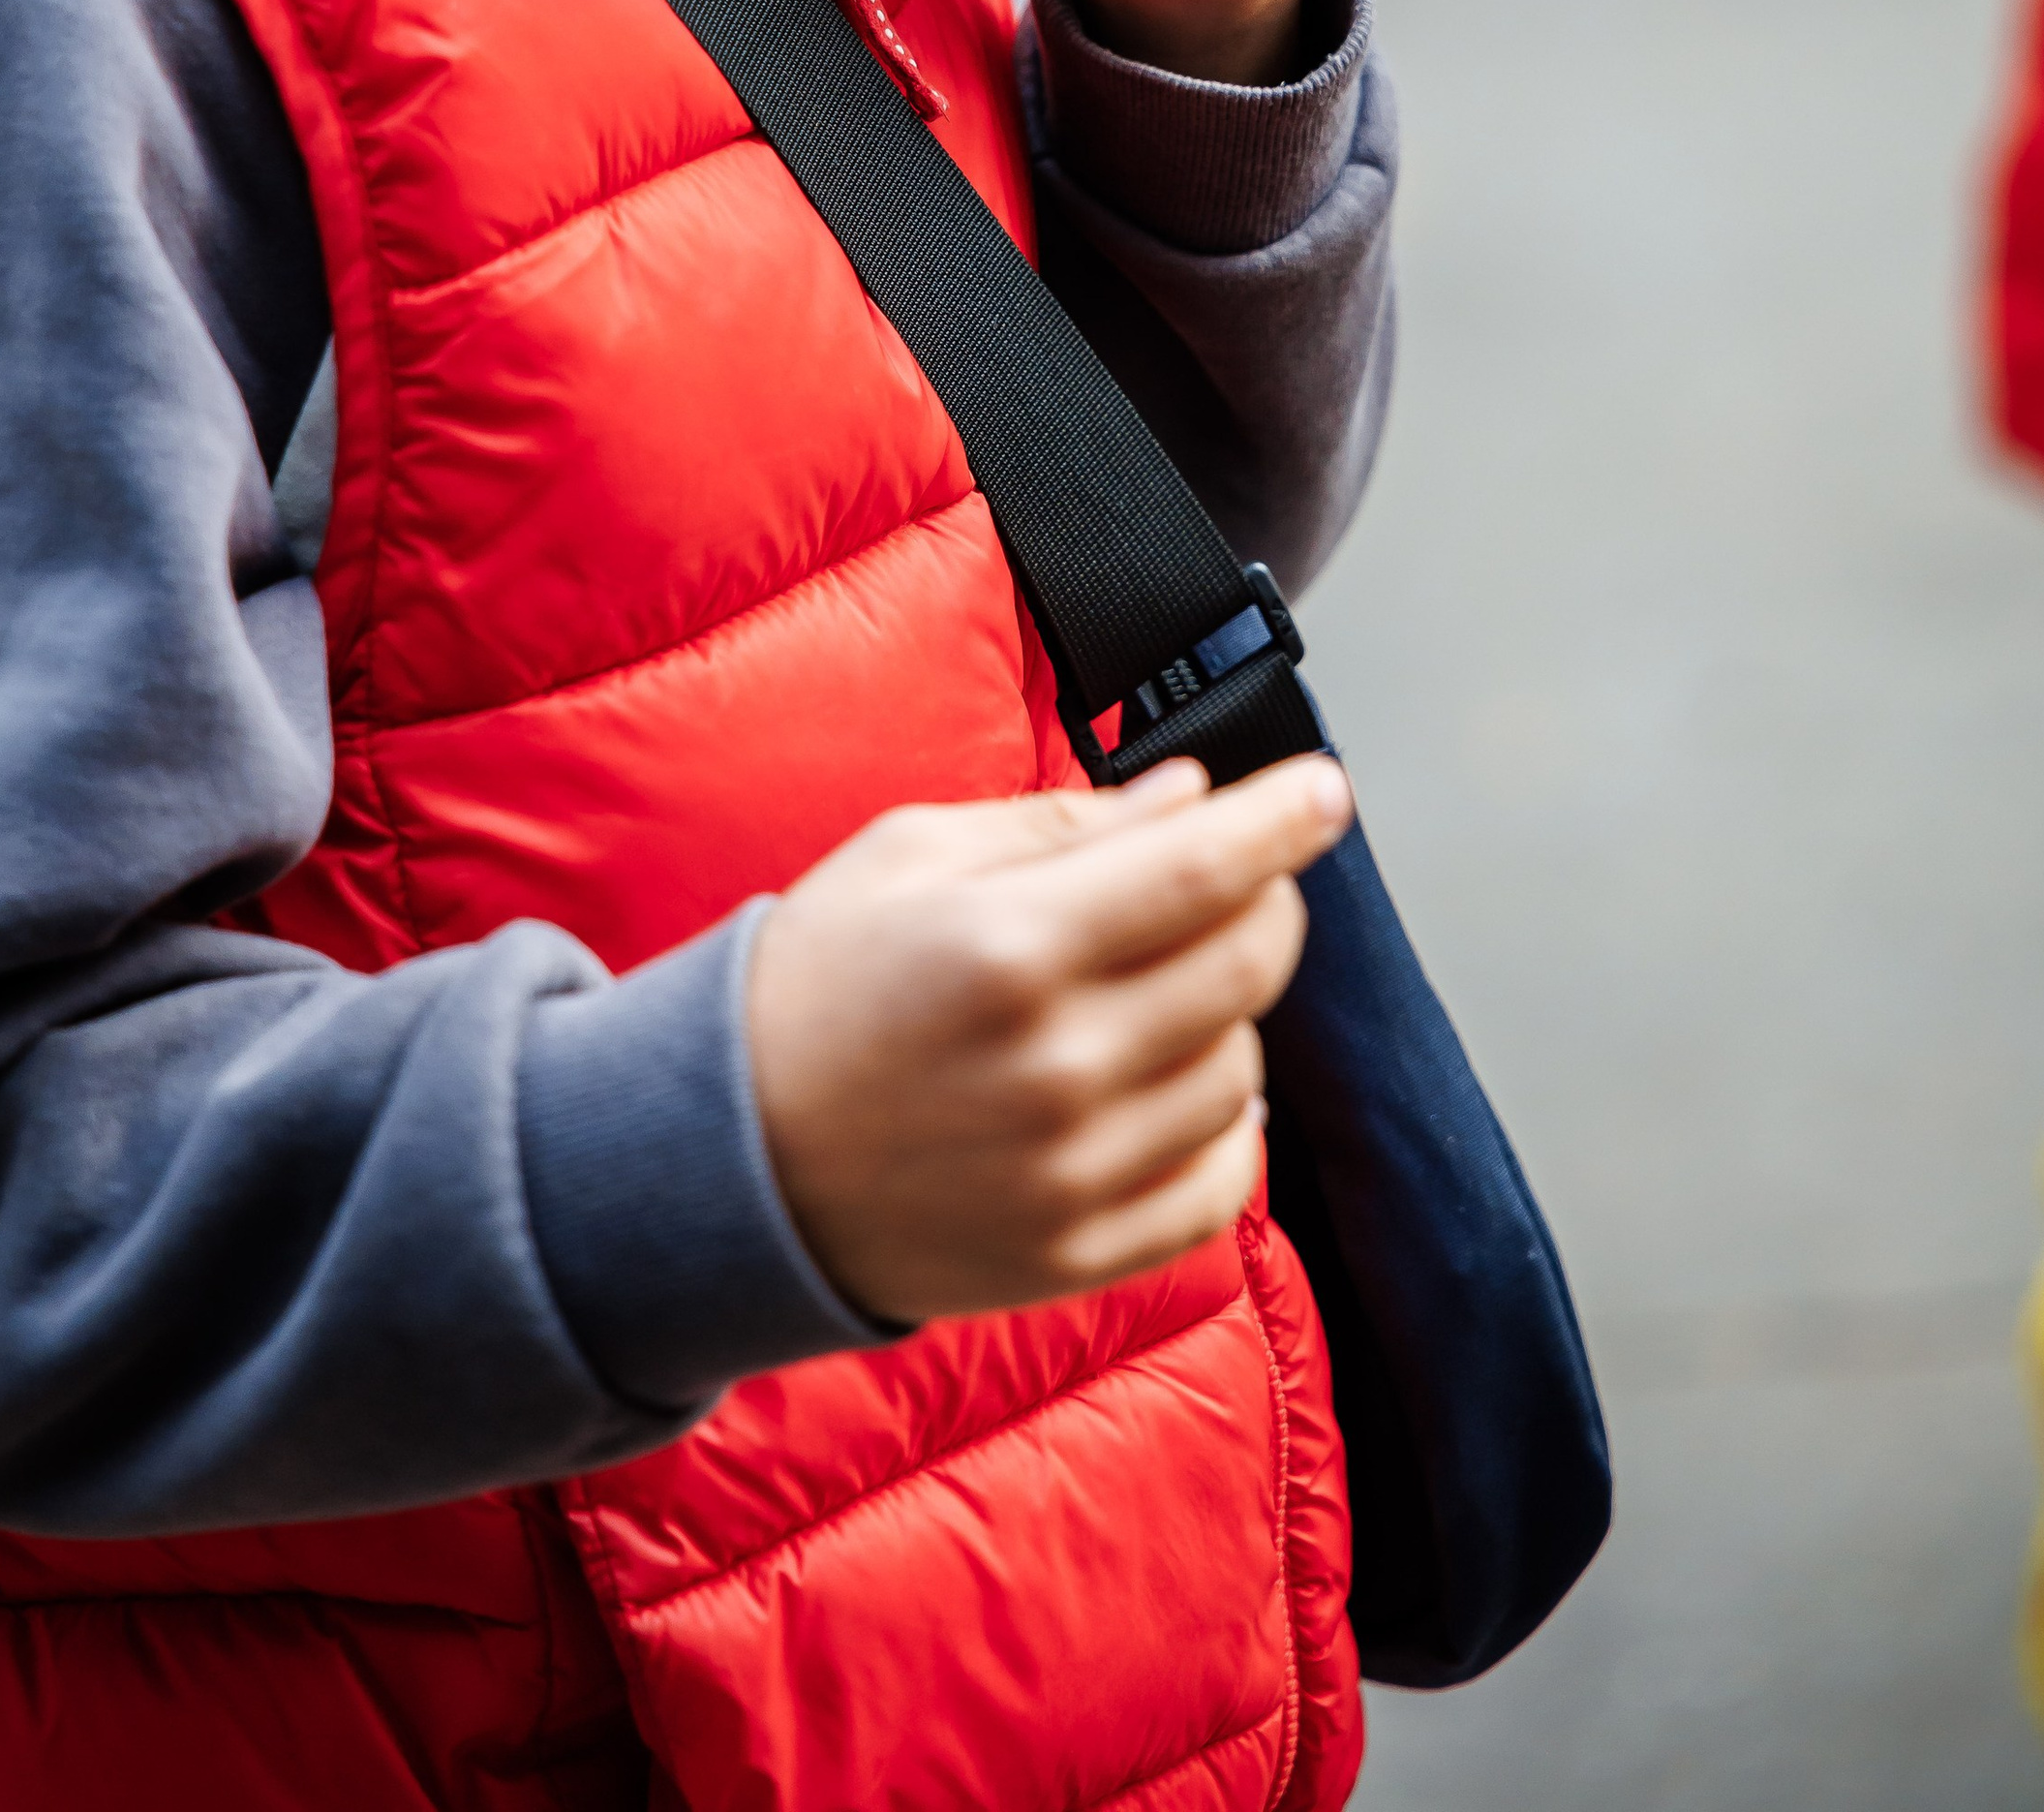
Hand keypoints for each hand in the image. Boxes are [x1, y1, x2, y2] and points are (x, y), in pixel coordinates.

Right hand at [745, 753, 1352, 1326]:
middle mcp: (1056, 1064)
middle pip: (1247, 964)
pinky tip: (1178, 1082)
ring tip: (1155, 987)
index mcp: (1009, 943)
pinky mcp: (1076, 1253)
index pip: (1207, 866)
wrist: (722, 1155)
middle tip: (1237, 876)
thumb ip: (1063, 823)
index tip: (1321, 789)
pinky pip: (1219, 1185)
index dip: (1284, 818)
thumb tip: (1192, 797)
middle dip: (1267, 900)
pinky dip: (1227, 1127)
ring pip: (1243, 1071)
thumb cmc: (814, 983)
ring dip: (1227, 1013)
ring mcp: (1071, 1172)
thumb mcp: (912, 853)